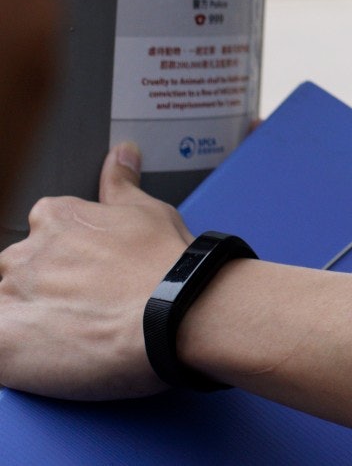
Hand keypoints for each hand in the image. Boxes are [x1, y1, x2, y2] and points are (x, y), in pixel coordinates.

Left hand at [0, 145, 192, 399]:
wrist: (180, 312)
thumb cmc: (168, 263)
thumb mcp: (150, 211)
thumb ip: (122, 183)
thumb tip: (122, 153)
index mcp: (55, 218)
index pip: (41, 235)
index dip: (68, 259)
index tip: (91, 275)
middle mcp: (26, 253)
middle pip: (18, 272)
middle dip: (46, 290)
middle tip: (88, 310)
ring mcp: (13, 297)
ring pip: (8, 308)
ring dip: (34, 322)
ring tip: (78, 336)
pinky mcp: (6, 342)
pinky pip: (2, 346)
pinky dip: (16, 352)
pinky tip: (46, 353)